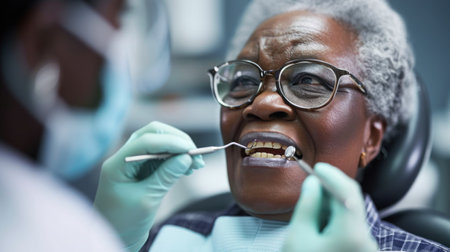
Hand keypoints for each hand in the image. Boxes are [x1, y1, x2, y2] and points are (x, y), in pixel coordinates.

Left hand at [94, 121, 203, 250]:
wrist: (116, 238)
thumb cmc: (125, 223)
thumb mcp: (147, 200)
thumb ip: (166, 176)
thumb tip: (186, 157)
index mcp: (117, 164)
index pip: (145, 141)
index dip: (170, 142)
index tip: (191, 150)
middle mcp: (124, 158)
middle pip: (152, 134)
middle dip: (176, 141)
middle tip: (196, 154)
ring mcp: (133, 163)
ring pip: (159, 143)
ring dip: (179, 149)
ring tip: (196, 163)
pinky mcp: (143, 170)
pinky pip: (162, 156)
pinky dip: (176, 159)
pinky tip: (188, 167)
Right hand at [282, 163, 377, 251]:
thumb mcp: (298, 236)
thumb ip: (307, 206)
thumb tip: (313, 183)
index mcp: (352, 234)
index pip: (348, 192)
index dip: (332, 175)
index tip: (318, 167)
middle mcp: (366, 240)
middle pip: (351, 203)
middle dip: (331, 191)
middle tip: (310, 185)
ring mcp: (366, 248)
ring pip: (350, 216)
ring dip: (331, 207)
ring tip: (311, 209)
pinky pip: (351, 229)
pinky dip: (335, 221)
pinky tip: (319, 224)